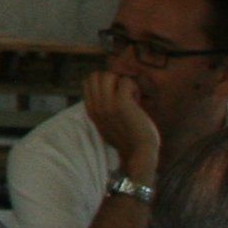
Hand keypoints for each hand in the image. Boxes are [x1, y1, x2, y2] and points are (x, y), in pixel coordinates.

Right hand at [82, 69, 160, 183]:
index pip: (88, 82)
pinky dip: (133, 88)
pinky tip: (138, 102)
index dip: (104, 84)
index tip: (115, 97)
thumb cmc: (128, 138)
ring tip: (130, 97)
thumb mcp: (107, 124)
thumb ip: (103, 109)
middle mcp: (96, 106)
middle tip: (123, 95)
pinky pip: (125, 81)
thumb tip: (107, 91)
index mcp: (91, 110)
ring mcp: (107, 104)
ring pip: (108, 75)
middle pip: (95, 76)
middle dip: (111, 80)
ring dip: (122, 82)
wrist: (139, 152)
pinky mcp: (121, 103)